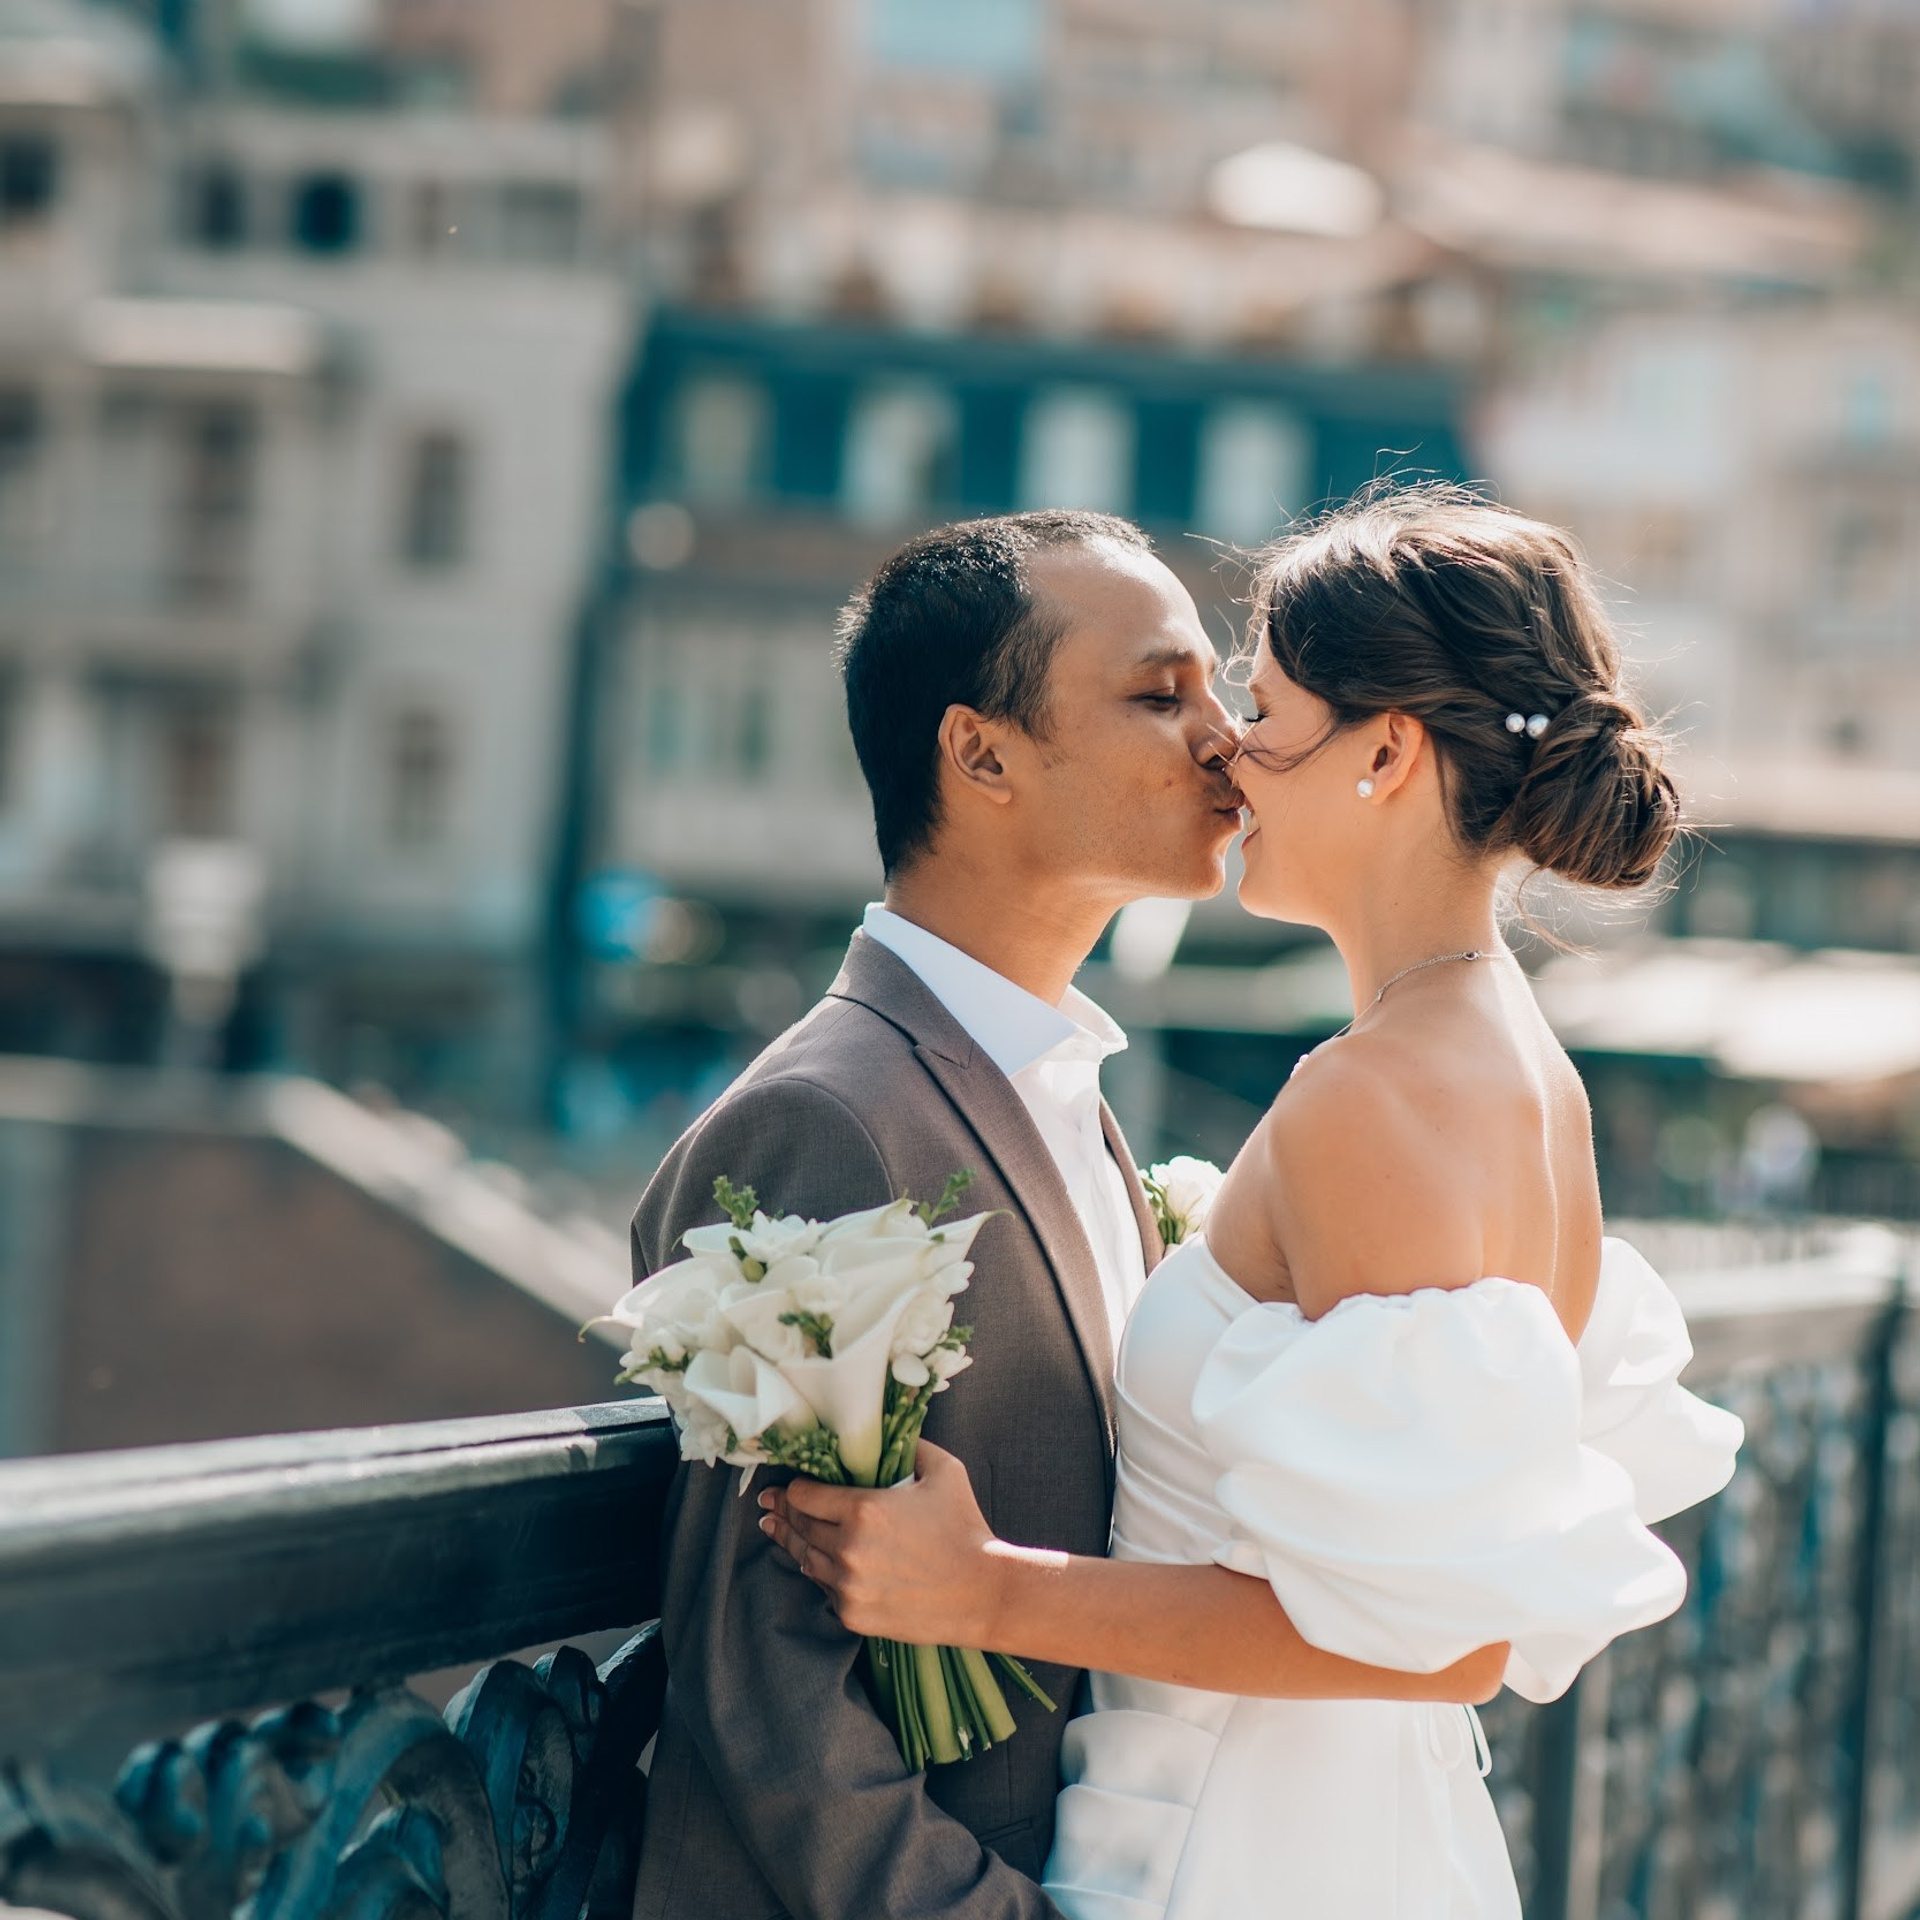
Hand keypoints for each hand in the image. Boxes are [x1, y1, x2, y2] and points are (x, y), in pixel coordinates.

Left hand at [759, 1440, 1005, 1643]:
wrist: (982, 1592)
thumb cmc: (965, 1527)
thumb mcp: (944, 1471)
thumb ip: (911, 1445)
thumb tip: (890, 1433)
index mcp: (863, 1510)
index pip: (804, 1495)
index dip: (795, 1487)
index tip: (791, 1484)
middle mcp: (847, 1548)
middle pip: (799, 1526)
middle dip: (783, 1512)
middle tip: (770, 1504)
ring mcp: (847, 1585)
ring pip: (804, 1559)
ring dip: (792, 1542)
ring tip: (778, 1530)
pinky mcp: (852, 1614)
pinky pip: (823, 1588)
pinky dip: (818, 1573)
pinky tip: (812, 1562)